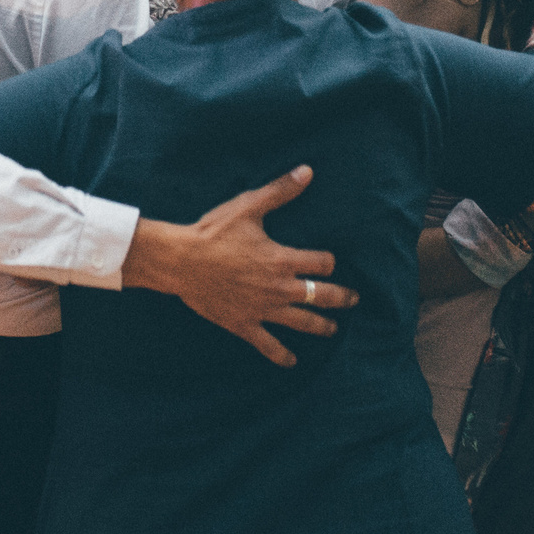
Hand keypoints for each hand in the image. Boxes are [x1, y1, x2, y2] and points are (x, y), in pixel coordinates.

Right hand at [123, 166, 359, 367]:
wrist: (181, 261)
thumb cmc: (214, 232)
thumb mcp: (248, 207)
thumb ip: (280, 192)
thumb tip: (307, 172)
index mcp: (282, 259)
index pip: (320, 263)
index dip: (328, 262)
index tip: (329, 262)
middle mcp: (278, 288)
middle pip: (319, 296)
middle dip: (339, 297)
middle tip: (352, 299)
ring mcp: (262, 309)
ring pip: (301, 322)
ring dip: (320, 326)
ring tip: (332, 329)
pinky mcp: (244, 324)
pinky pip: (268, 344)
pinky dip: (281, 355)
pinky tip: (291, 362)